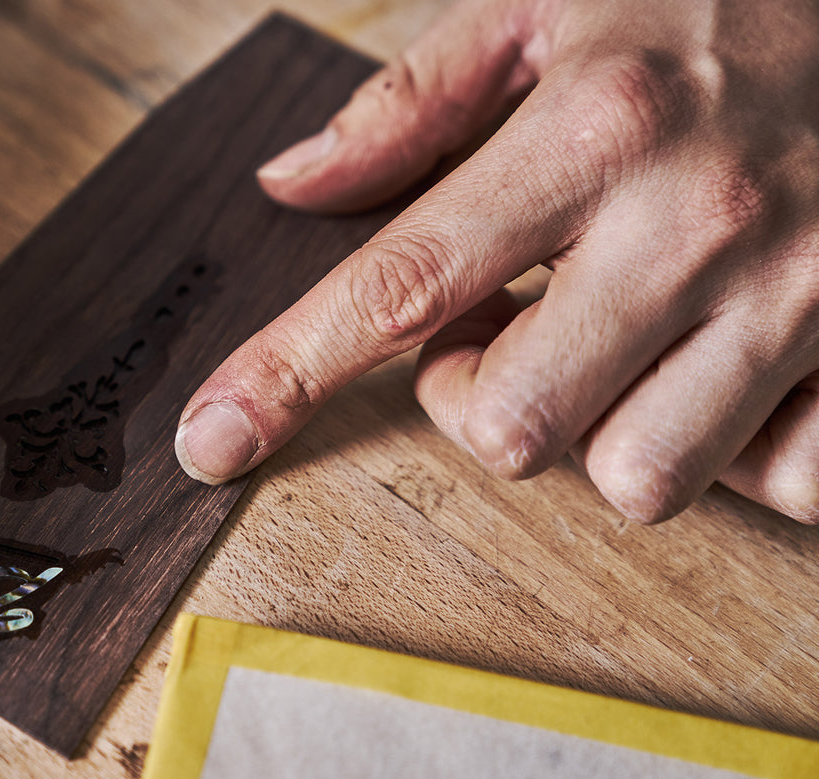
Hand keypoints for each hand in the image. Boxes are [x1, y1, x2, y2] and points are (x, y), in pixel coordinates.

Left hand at [176, 0, 818, 523]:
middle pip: (509, 422)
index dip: (288, 374)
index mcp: (596, 127)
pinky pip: (773, 483)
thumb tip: (292, 183)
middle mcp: (692, 225)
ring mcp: (795, 296)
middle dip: (473, 396)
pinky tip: (707, 375)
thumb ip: (414, 100)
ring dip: (588, 429)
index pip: (399, 285)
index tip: (212, 440)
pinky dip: (717, 454)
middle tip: (504, 325)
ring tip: (606, 344)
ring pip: (631, 475)